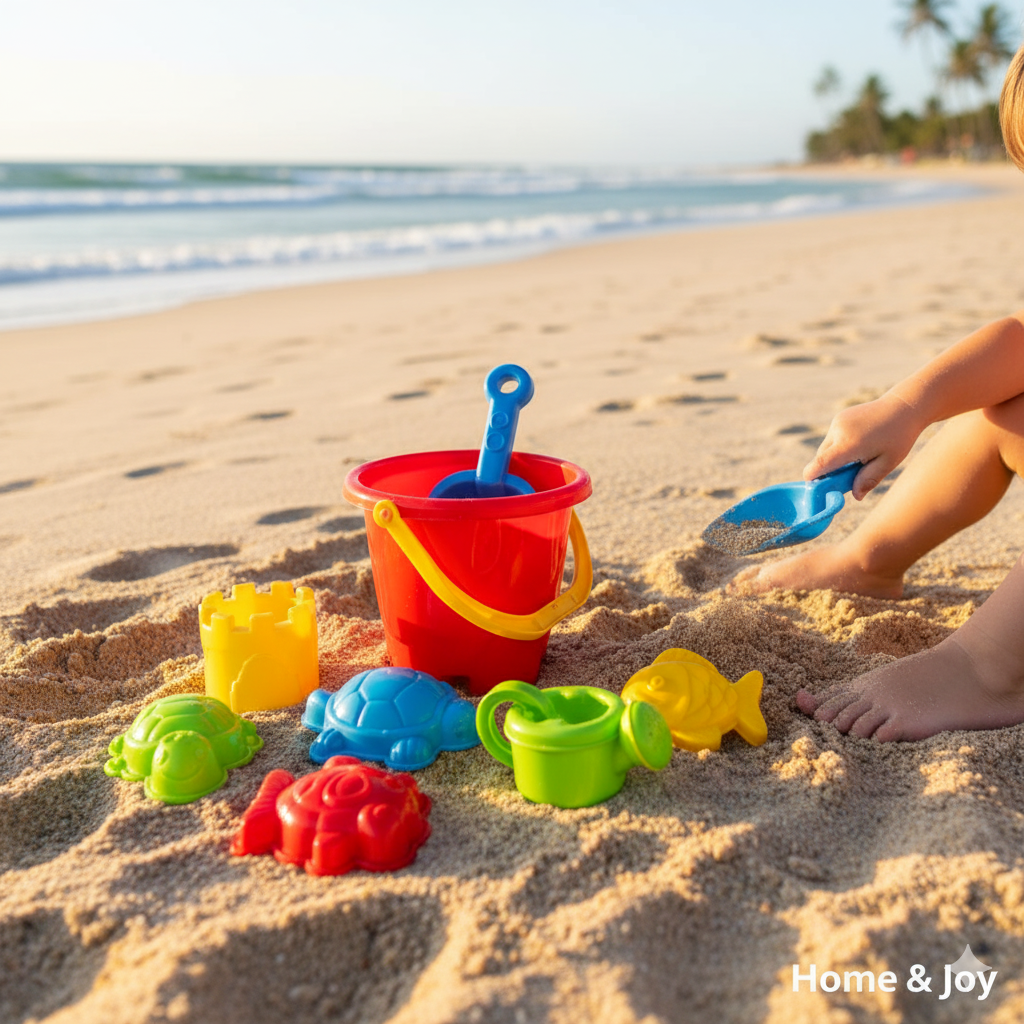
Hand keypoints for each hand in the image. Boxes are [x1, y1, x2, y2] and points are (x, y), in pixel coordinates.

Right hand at [803, 393, 923, 499]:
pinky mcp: (839, 418)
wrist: (904, 407)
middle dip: (830, 469)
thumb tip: (856, 496)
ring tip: (859, 456)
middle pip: (822, 458)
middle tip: (851, 475)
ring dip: (835, 457)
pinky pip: (832, 438)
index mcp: (849, 444)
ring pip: (826, 448)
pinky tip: (859, 443)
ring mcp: (837, 422)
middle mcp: (838, 431)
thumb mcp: (888, 463)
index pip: (820, 464)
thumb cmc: (899, 437)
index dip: (812, 478)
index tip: (815, 489)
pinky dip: (839, 446)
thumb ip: (868, 480)